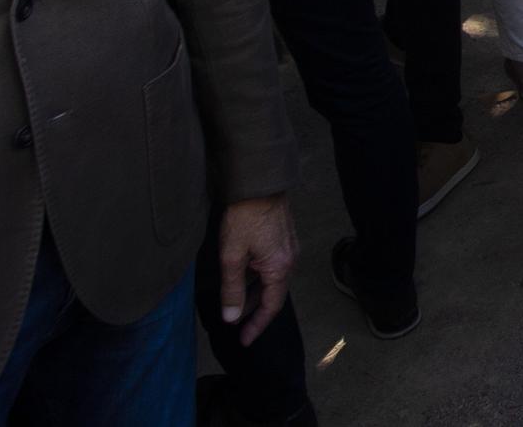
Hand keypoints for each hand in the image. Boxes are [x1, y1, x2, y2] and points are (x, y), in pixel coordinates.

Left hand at [218, 194, 297, 345]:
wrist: (259, 182)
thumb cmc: (245, 216)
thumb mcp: (232, 256)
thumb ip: (232, 289)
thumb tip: (232, 317)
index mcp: (279, 268)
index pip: (271, 307)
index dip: (257, 326)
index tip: (244, 340)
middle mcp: (290, 260)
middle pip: (274, 294)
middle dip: (255, 312)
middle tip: (238, 326)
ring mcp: (289, 248)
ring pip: (273, 280)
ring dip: (256, 294)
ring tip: (237, 305)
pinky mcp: (284, 238)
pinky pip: (274, 267)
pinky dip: (259, 279)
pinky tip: (244, 278)